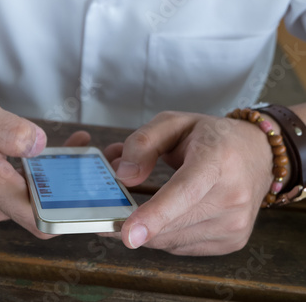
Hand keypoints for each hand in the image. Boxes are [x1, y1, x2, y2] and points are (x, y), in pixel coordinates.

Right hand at [0, 88, 89, 238]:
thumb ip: (7, 130)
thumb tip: (40, 145)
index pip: (41, 219)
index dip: (74, 213)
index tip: (98, 194)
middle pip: (48, 210)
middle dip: (78, 191)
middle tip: (102, 162)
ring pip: (41, 199)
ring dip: (66, 178)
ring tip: (88, 150)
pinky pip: (31, 188)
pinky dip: (50, 172)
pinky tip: (65, 148)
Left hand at [112, 111, 273, 255]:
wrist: (257, 154)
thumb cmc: (211, 137)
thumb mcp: (173, 123)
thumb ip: (143, 142)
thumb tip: (124, 175)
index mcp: (217, 160)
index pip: (184, 191)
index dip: (155, 215)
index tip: (128, 235)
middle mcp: (232, 196)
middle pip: (172, 223)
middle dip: (135, 222)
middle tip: (113, 210)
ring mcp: (236, 223)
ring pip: (171, 241)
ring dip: (149, 229)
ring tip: (144, 206)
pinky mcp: (233, 242)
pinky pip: (182, 247)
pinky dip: (165, 235)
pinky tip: (167, 216)